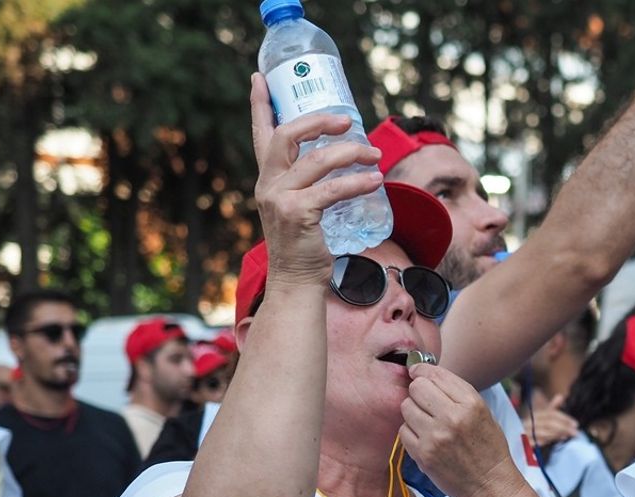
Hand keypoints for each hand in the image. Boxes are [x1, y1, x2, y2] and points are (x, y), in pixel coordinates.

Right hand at [248, 72, 382, 286]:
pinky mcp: (298, 215)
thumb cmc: (305, 243)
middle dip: (319, 121)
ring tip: (375, 155)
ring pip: (317, 161)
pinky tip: (375, 179)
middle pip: (287, 135)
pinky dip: (357, 182)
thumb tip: (342, 156)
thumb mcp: (299, 205)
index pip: (260, 133)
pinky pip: (333, 190)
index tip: (259, 77)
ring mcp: (280, 199)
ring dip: (351, 153)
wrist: (297, 280)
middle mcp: (268, 184)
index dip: (259, 104)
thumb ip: (308, 182)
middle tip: (347, 120)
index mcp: (267, 178)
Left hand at [399, 363, 520, 496]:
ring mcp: (435, 437)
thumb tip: (423, 373)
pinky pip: (403, 430)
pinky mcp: (423, 454)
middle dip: (418, 392)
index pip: (435, 375)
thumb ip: (456, 392)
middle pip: (416, 388)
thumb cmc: (487, 447)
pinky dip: (410, 432)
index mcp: (471, 403)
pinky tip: (425, 438)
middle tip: (426, 402)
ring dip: (413, 412)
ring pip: (406, 408)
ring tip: (427, 422)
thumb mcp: (483, 412)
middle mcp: (452, 417)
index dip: (422, 371)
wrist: (488, 484)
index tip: (417, 372)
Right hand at [522, 395, 578, 445]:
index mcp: (535, 414)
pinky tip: (556, 441)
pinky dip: (547, 441)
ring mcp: (525, 432)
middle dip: (563, 427)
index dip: (564, 418)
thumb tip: (560, 396)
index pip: (551, 414)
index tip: (575, 424)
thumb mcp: (542, 416)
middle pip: (548, 422)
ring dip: (557, 434)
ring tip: (567, 436)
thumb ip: (552, 407)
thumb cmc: (532, 426)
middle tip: (575, 432)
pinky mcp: (523, 443)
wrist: (515, 437)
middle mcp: (529, 422)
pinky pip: (536, 442)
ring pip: (543, 432)